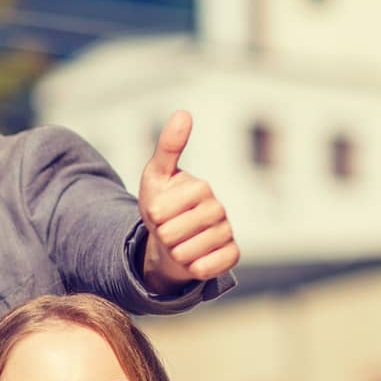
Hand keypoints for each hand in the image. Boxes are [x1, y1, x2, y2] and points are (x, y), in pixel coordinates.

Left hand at [137, 110, 239, 285]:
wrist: (172, 240)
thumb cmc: (162, 206)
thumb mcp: (156, 176)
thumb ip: (168, 147)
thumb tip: (183, 113)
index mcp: (201, 187)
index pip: (157, 212)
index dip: (149, 217)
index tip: (158, 212)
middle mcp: (219, 209)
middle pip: (170, 234)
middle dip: (160, 237)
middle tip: (167, 230)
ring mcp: (227, 233)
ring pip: (184, 254)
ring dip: (174, 254)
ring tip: (178, 243)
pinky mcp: (231, 256)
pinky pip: (206, 268)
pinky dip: (193, 268)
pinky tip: (193, 259)